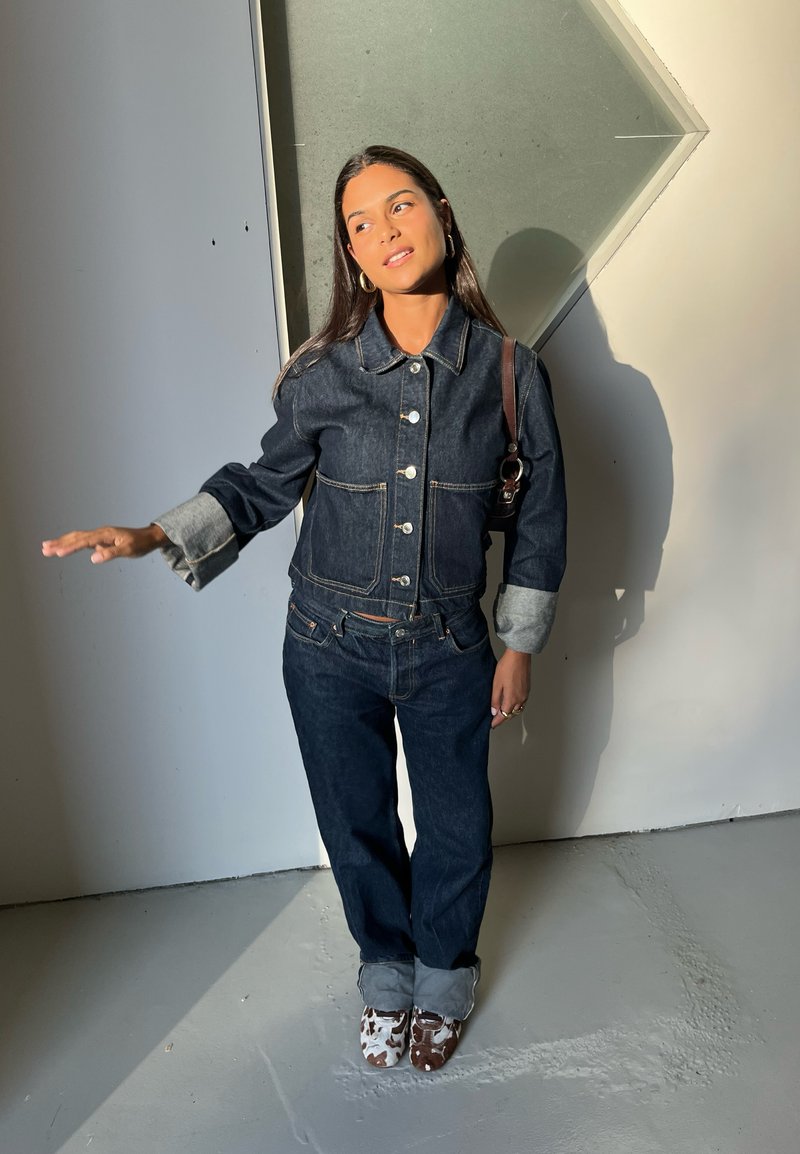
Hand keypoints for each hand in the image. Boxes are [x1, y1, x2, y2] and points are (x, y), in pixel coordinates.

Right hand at [42, 523, 166, 564]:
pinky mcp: (100, 539)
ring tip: (46, 547)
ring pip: (76, 537)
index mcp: (105, 534)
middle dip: (59, 543)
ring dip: (62, 542)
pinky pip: (82, 540)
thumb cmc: (140, 544)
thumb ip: (111, 554)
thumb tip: (93, 559)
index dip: (70, 547)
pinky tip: (63, 547)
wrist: (148, 537)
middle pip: (75, 537)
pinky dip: (71, 543)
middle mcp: (100, 533)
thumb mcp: (128, 551)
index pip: (84, 542)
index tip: (57, 553)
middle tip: (43, 549)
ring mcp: (99, 535)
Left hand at [491, 648, 529, 727]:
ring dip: (510, 712)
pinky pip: (521, 702)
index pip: (504, 716)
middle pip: (511, 714)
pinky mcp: (527, 689)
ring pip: (517, 709)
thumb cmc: (507, 667)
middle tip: (495, 719)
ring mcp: (525, 694)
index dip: (497, 721)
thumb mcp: (496, 684)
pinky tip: (510, 702)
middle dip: (503, 718)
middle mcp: (520, 699)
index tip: (492, 725)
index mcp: (512, 699)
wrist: (519, 656)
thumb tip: (494, 711)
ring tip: (501, 712)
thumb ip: (495, 700)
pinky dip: (515, 706)